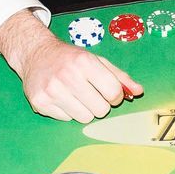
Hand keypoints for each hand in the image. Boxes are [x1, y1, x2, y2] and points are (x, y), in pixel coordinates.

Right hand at [0, 11, 142, 122]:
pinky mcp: (40, 102)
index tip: (109, 92)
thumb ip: (119, 76)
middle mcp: (67, 76)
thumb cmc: (70, 58)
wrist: (35, 54)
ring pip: (84, 118)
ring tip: (76, 95)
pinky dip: (67, 111)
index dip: (115, 96)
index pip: (113, 92)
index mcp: (84, 62)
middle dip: (100, 104)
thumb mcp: (96, 60)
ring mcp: (52, 91)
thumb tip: (138, 91)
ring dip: (84, 110)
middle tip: (91, 93)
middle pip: (100, 110)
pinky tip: (62, 98)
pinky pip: (66, 119)